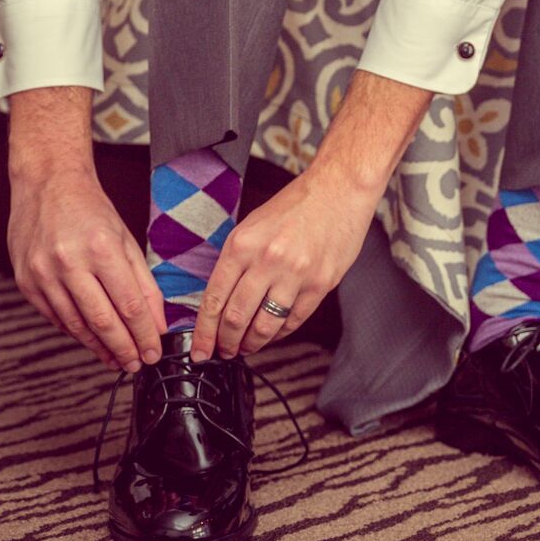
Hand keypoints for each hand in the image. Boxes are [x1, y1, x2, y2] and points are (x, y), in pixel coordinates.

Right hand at [8, 165, 167, 372]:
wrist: (46, 184)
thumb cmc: (90, 209)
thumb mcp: (125, 239)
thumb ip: (143, 284)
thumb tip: (157, 325)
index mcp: (101, 247)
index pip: (129, 305)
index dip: (144, 335)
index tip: (154, 352)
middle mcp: (69, 262)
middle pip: (103, 321)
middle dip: (124, 349)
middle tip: (137, 364)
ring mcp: (43, 274)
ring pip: (76, 325)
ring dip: (99, 347)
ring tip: (116, 358)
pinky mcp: (26, 282)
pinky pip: (55, 317)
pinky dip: (76, 332)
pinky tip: (91, 339)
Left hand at [189, 163, 379, 361]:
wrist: (339, 189)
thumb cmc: (295, 205)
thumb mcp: (252, 225)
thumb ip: (236, 261)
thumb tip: (220, 301)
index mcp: (243, 243)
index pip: (214, 298)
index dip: (204, 332)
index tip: (201, 350)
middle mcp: (267, 259)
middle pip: (236, 318)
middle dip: (226, 343)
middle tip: (224, 351)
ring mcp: (296, 274)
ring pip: (265, 326)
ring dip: (252, 343)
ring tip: (246, 346)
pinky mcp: (320, 284)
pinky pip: (293, 320)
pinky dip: (279, 333)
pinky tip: (272, 334)